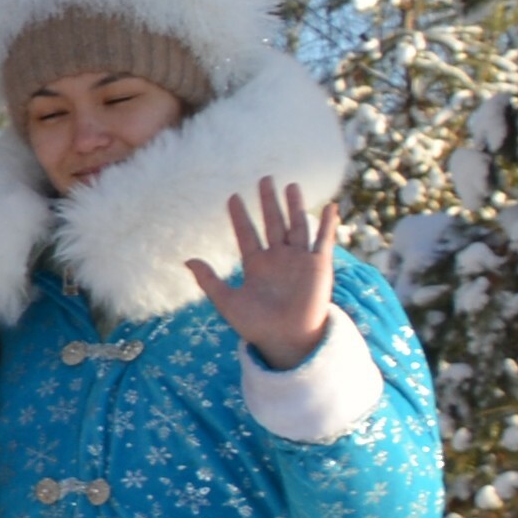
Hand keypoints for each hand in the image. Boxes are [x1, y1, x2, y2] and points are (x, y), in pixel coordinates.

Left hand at [187, 176, 338, 371]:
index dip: (240, 216)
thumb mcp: (228, 302)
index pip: (246, 234)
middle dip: (268, 202)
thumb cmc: (256, 324)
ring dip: (294, 206)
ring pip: (296, 225)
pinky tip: (329, 207)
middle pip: (272, 223)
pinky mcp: (319, 265)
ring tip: (290, 185)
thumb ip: (209, 281)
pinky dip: (327, 224)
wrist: (286, 339)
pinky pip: (323, 240)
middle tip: (264, 179)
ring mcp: (299, 260)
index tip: (233, 197)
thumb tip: (187, 260)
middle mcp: (278, 258)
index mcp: (256, 265)